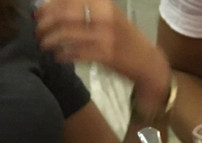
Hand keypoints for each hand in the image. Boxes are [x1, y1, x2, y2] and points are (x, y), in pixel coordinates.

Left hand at [35, 0, 171, 118]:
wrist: (149, 63)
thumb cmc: (126, 39)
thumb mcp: (109, 16)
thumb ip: (86, 8)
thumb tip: (54, 5)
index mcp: (103, 3)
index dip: (48, 5)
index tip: (38, 13)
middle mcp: (104, 17)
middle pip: (63, 15)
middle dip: (46, 23)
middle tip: (38, 30)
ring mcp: (106, 37)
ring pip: (67, 34)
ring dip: (51, 40)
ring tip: (44, 44)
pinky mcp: (106, 56)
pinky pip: (76, 53)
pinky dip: (63, 55)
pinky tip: (58, 56)